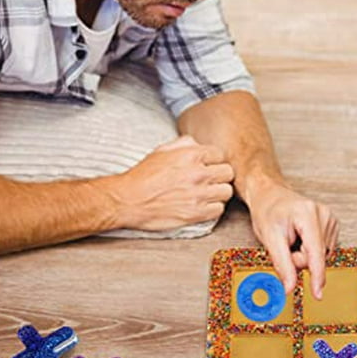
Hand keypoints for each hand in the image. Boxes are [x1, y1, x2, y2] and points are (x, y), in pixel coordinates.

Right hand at [110, 135, 233, 229]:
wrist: (128, 200)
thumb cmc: (143, 175)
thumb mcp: (162, 150)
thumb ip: (184, 144)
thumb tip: (199, 144)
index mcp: (191, 155)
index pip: (220, 154)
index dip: (214, 161)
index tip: (207, 166)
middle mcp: (198, 174)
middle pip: (228, 173)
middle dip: (220, 176)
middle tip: (210, 180)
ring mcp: (198, 195)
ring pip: (226, 192)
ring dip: (218, 192)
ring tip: (207, 193)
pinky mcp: (195, 213)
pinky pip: (219, 209)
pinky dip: (213, 208)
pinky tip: (202, 205)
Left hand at [247, 182, 338, 299]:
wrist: (271, 195)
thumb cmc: (267, 212)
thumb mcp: (269, 238)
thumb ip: (282, 264)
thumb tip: (290, 288)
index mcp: (308, 214)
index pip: (315, 252)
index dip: (316, 276)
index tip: (318, 294)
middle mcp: (324, 214)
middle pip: (316, 257)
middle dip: (298, 259)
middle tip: (284, 245)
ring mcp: (330, 218)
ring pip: (320, 256)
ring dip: (304, 255)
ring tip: (293, 238)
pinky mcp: (332, 225)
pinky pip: (322, 251)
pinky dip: (309, 250)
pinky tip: (301, 238)